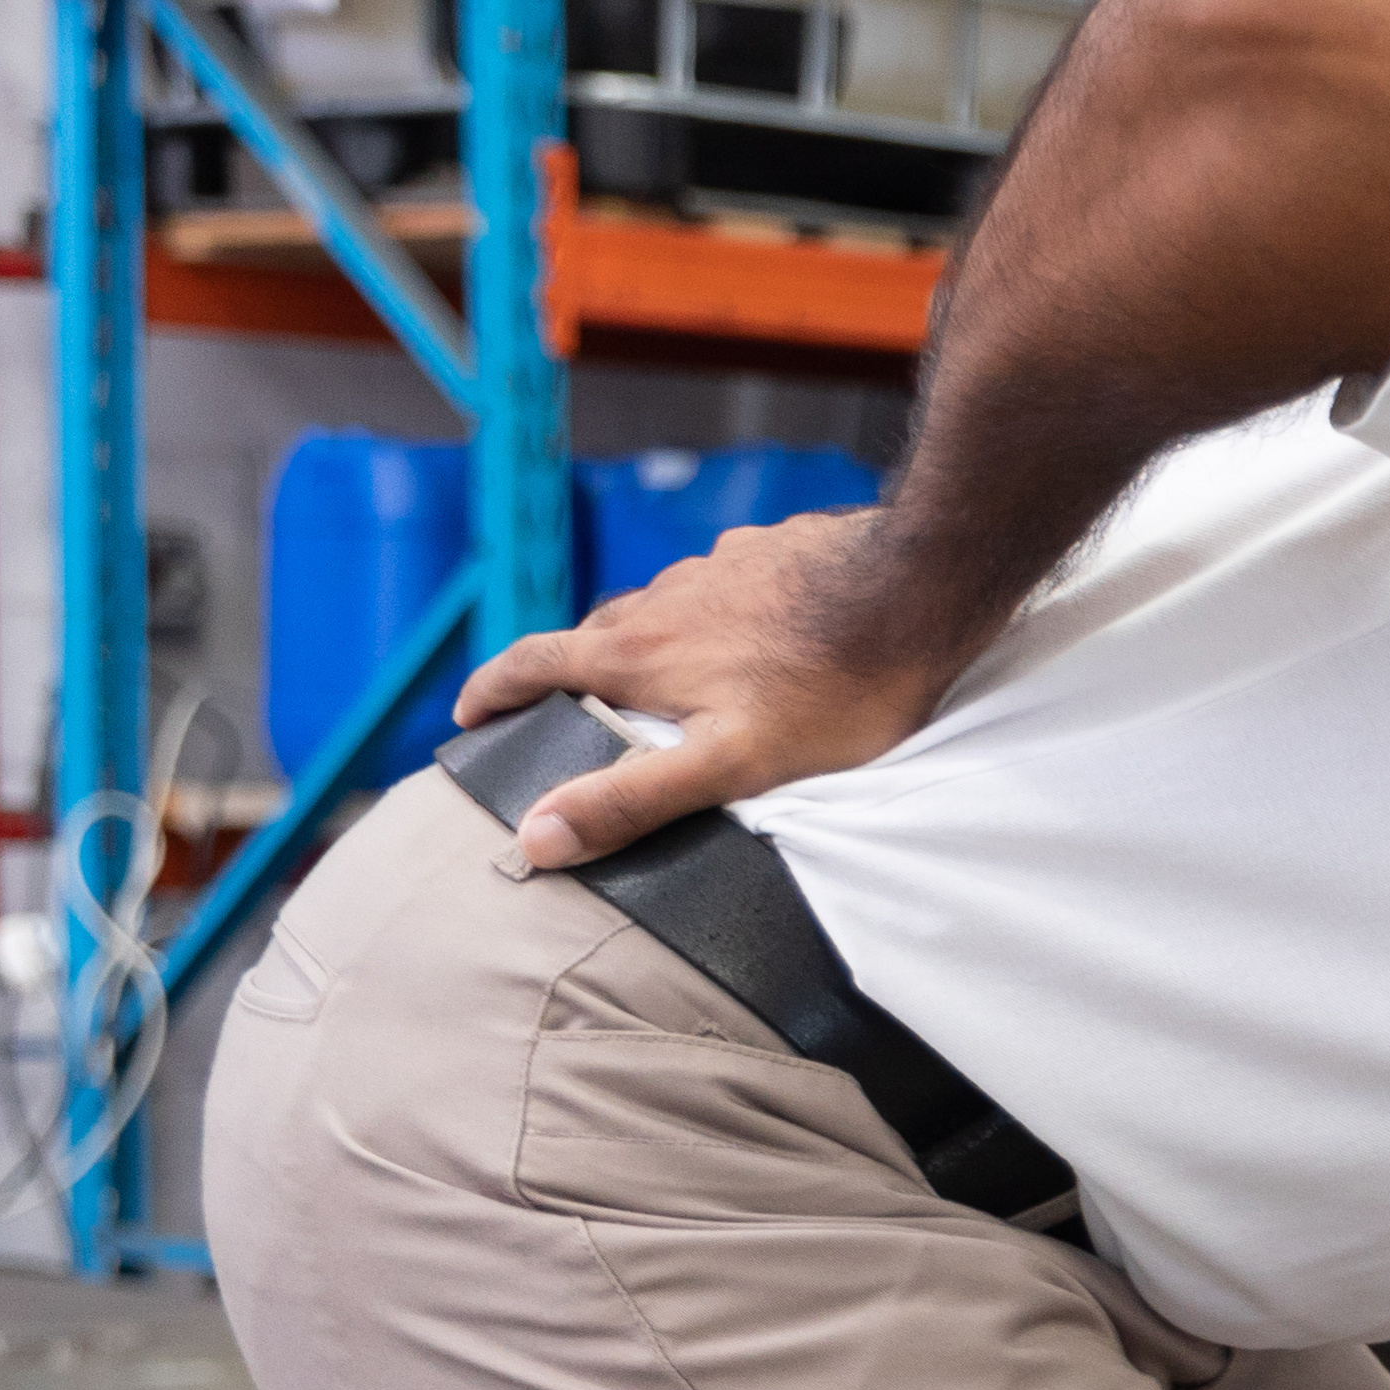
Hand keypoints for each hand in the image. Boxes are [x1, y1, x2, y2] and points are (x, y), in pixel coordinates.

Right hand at [452, 509, 958, 864]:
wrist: (921, 587)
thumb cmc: (834, 686)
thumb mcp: (729, 763)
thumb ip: (632, 798)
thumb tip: (536, 836)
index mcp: (634, 648)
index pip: (529, 662)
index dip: (489, 690)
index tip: (468, 716)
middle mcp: (662, 597)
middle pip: (592, 636)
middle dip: (572, 674)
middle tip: (573, 715)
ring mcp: (716, 568)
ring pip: (662, 610)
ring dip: (648, 644)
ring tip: (668, 686)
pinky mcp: (769, 553)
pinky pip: (723, 589)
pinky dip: (716, 619)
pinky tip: (754, 640)